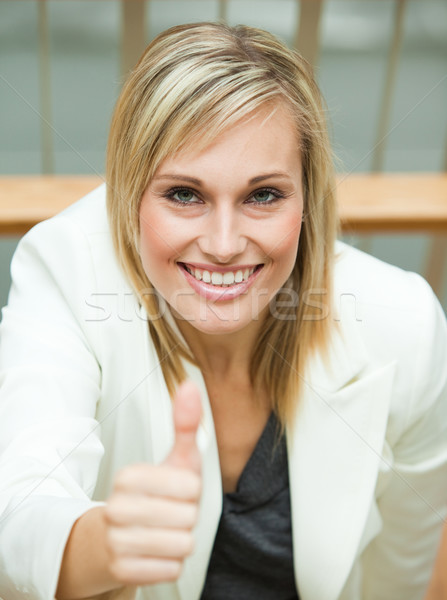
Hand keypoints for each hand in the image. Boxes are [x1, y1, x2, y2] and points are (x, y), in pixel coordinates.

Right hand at [104, 380, 201, 584]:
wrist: (112, 539)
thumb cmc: (153, 494)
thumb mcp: (173, 458)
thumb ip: (185, 424)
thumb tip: (190, 386)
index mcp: (128, 476)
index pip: (190, 487)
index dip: (191, 491)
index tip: (176, 490)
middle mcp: (116, 508)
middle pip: (188, 518)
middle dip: (187, 517)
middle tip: (170, 512)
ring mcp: (116, 541)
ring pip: (181, 545)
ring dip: (180, 540)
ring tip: (164, 531)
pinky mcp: (120, 571)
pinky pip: (172, 569)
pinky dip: (171, 563)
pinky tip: (156, 551)